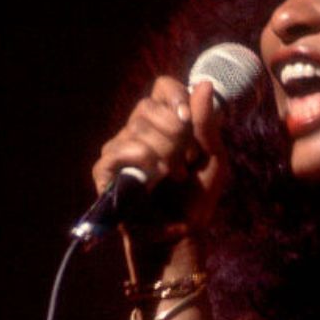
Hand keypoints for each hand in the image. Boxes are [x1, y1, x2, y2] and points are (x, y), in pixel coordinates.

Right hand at [92, 76, 230, 242]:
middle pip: (148, 106)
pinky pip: (116, 149)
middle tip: (186, 162)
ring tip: (174, 176)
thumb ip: (208, 124)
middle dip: (174, 134)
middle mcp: (140, 131)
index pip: (163, 87)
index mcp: (167, 123)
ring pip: (135, 127)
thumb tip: (205, 83)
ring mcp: (120, 149)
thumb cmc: (197, 198)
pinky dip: (140, 159)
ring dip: (163, 152)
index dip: (175, 97)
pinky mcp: (105, 171)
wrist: (181, 236)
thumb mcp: (214, 159)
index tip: (189, 121)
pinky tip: (154, 176)